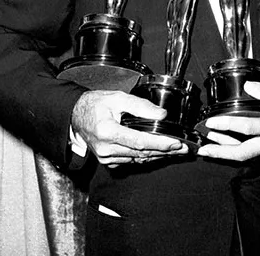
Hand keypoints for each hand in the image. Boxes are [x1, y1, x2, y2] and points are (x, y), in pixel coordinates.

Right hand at [70, 90, 187, 166]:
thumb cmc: (95, 104)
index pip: (140, 142)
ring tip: (176, 151)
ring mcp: (106, 157)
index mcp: (107, 131)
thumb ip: (141, 106)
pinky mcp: (107, 161)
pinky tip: (159, 153)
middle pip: (142, 153)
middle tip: (184, 149)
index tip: (176, 143)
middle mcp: (106, 148)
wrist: (76, 115)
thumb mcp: (118, 98)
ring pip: (138, 159)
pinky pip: (131, 161)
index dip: (160, 144)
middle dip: (165, 151)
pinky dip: (146, 157)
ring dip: (158, 156)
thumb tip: (162, 115)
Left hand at [196, 82, 259, 161]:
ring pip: (247, 157)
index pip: (246, 129)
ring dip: (228, 153)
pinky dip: (241, 154)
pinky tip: (233, 148)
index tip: (211, 123)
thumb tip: (250, 86)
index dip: (226, 126)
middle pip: (241, 154)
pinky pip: (256, 156)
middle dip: (219, 153)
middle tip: (203, 150)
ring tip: (212, 148)